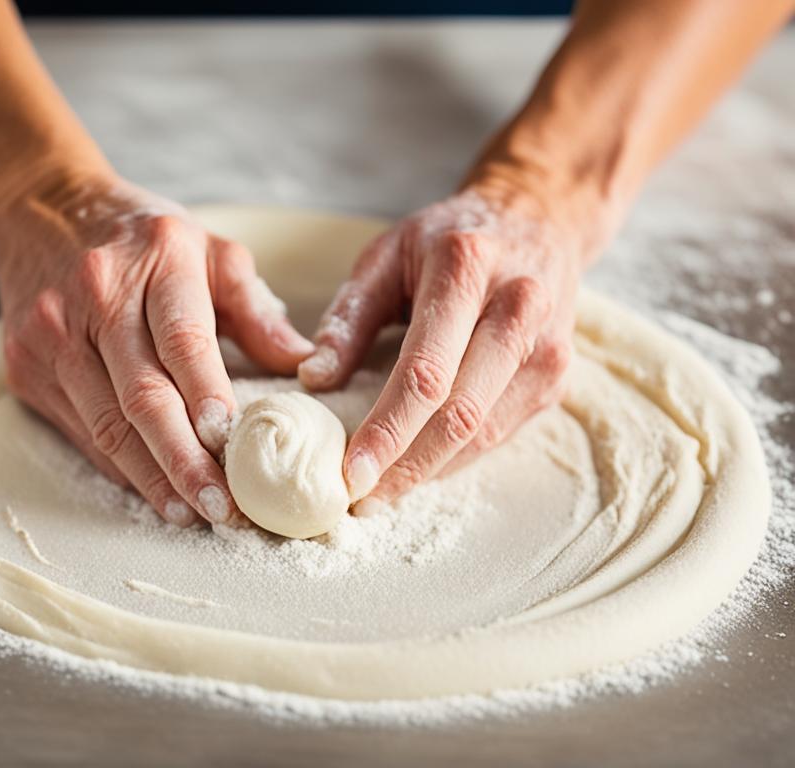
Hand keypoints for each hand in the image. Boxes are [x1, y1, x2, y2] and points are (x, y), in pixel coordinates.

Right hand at [0, 169, 313, 526]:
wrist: (42, 214)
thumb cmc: (145, 239)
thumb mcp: (210, 251)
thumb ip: (256, 310)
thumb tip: (307, 365)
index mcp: (156, 259)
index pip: (183, 338)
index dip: (207, 394)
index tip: (232, 442)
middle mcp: (96, 296)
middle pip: (142, 394)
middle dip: (184, 460)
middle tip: (223, 506)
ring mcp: (52, 334)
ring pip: (106, 424)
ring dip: (152, 477)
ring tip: (192, 513)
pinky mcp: (27, 367)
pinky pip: (80, 431)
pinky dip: (119, 467)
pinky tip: (153, 492)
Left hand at [298, 179, 584, 512]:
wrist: (537, 222)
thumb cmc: (447, 241)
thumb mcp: (386, 255)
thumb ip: (348, 316)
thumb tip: (313, 380)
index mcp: (466, 268)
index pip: (425, 370)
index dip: (387, 430)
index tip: (348, 473)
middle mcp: (518, 307)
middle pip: (460, 412)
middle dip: (405, 467)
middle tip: (357, 499)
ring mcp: (546, 347)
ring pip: (483, 432)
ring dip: (428, 471)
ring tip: (378, 493)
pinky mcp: (555, 376)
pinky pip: (500, 433)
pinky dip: (454, 458)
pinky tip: (416, 468)